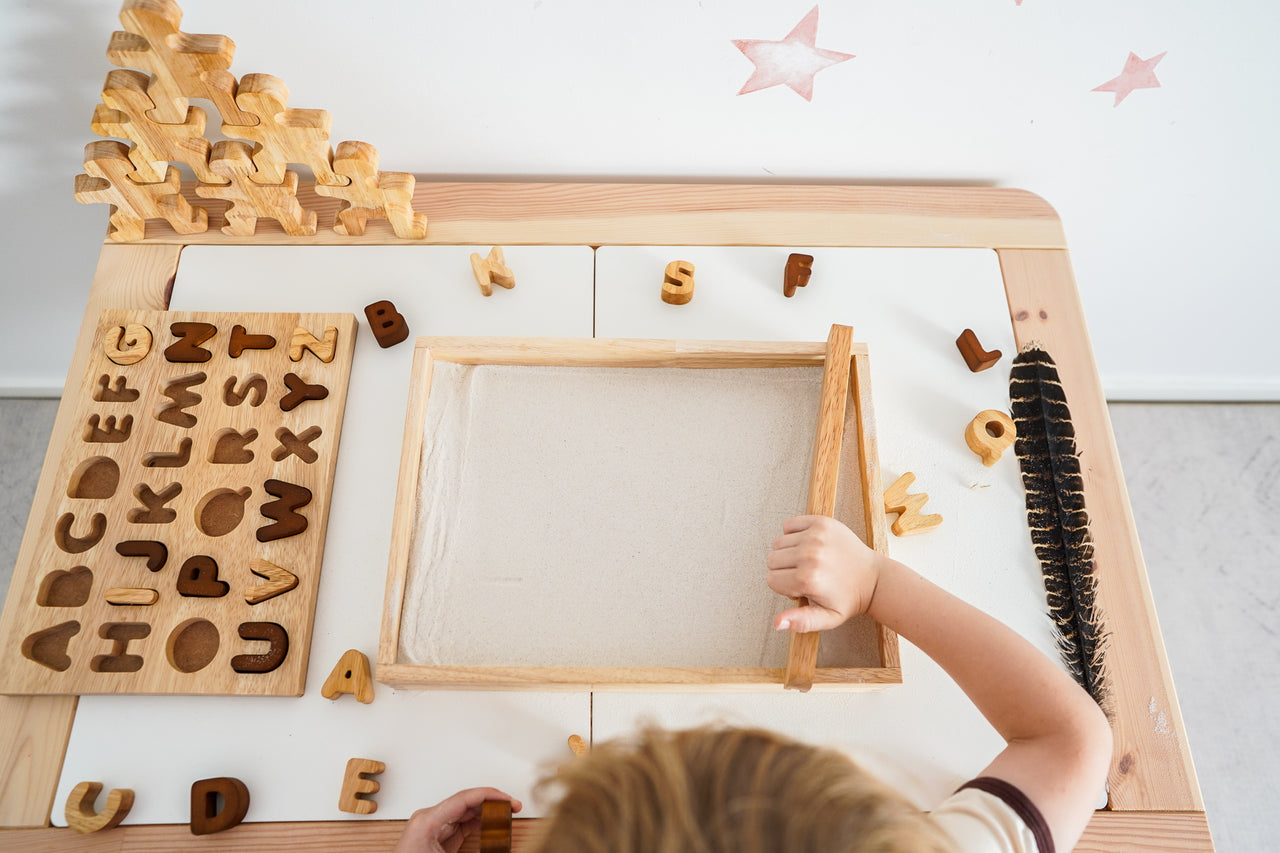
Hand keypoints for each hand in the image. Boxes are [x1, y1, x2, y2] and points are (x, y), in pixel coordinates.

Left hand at [394, 788, 522, 852]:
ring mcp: (432, 825)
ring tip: (506, 815)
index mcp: (427, 820)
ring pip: (465, 810)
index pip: (464, 798)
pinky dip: (478, 822)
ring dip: (487, 812)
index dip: (490, 795)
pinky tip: (491, 824)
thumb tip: (497, 847)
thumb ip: (476, 849)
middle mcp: (429, 818)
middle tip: (513, 806)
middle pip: (466, 801)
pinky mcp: (437, 835)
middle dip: (492, 802)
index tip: (508, 799)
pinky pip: (461, 822)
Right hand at [765, 515, 879, 632]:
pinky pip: (789, 525)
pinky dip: (793, 534)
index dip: (784, 587)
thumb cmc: (848, 599)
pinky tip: (807, 545)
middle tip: (805, 575)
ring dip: (788, 553)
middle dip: (784, 570)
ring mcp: (816, 536)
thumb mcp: (826, 618)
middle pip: (772, 560)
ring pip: (778, 543)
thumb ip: (800, 622)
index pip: (771, 580)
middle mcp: (810, 555)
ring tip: (808, 561)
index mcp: (808, 579)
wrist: (873, 578)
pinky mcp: (821, 522)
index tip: (802, 588)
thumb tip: (777, 623)